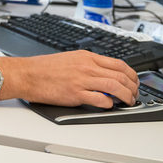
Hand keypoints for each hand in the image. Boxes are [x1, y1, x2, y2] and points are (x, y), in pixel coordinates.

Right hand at [6, 50, 138, 107]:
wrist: (27, 74)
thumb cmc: (44, 68)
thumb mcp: (70, 59)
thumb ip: (88, 65)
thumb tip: (104, 75)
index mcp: (87, 57)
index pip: (119, 64)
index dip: (132, 75)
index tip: (134, 82)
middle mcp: (87, 67)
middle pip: (121, 76)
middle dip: (133, 87)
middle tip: (135, 94)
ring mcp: (82, 80)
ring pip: (114, 87)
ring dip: (126, 97)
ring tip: (128, 102)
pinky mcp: (75, 94)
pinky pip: (100, 99)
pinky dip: (109, 104)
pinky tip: (109, 106)